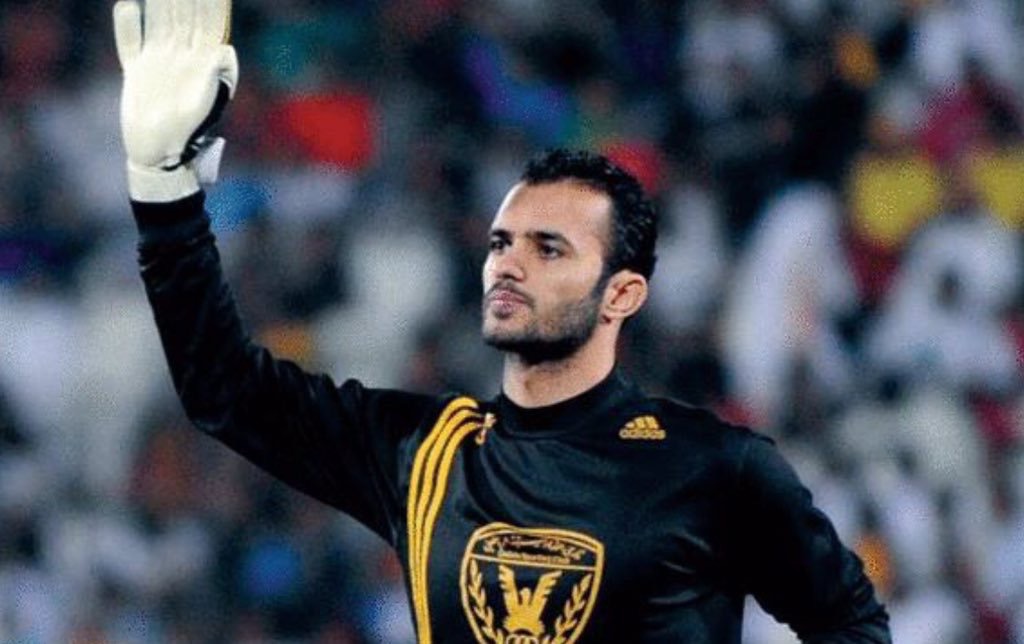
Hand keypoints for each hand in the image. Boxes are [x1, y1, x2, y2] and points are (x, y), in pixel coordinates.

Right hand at [114, 0, 237, 201]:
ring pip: (158, 25)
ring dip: (159, 4)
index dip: (209, 6)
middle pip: (183, 20)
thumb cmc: (185, 133)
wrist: (158, 153)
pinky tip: (128, 5)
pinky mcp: (136, 73)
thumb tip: (223, 49)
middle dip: (186, 0)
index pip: (206, 26)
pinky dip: (127, 26)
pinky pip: (130, 44)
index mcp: (199, 64)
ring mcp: (157, 64)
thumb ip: (210, 74)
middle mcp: (179, 59)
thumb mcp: (202, 103)